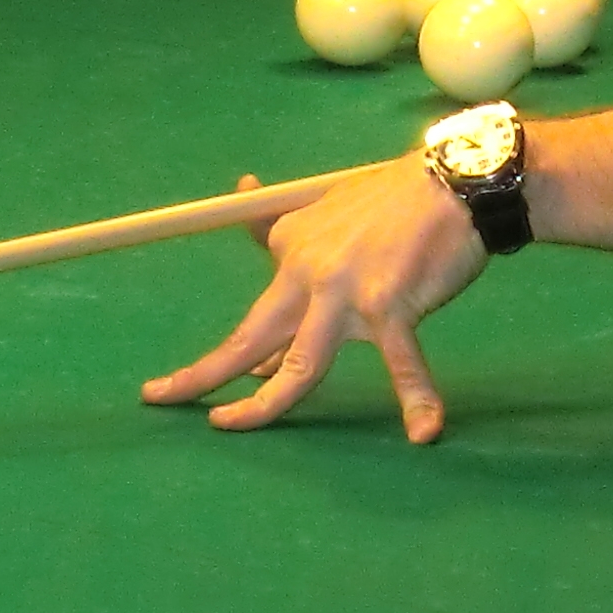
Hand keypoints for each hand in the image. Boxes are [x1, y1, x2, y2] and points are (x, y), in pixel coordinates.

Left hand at [144, 160, 483, 439]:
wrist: (452, 181)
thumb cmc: (395, 199)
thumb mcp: (326, 208)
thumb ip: (284, 223)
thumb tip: (244, 207)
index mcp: (292, 248)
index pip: (259, 313)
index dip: (245, 353)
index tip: (241, 375)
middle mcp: (308, 272)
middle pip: (248, 337)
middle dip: (201, 372)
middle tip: (161, 396)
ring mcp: (347, 293)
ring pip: (299, 365)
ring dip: (265, 405)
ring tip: (234, 427)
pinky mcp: (391, 305)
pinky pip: (402, 362)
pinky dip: (416, 398)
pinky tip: (424, 431)